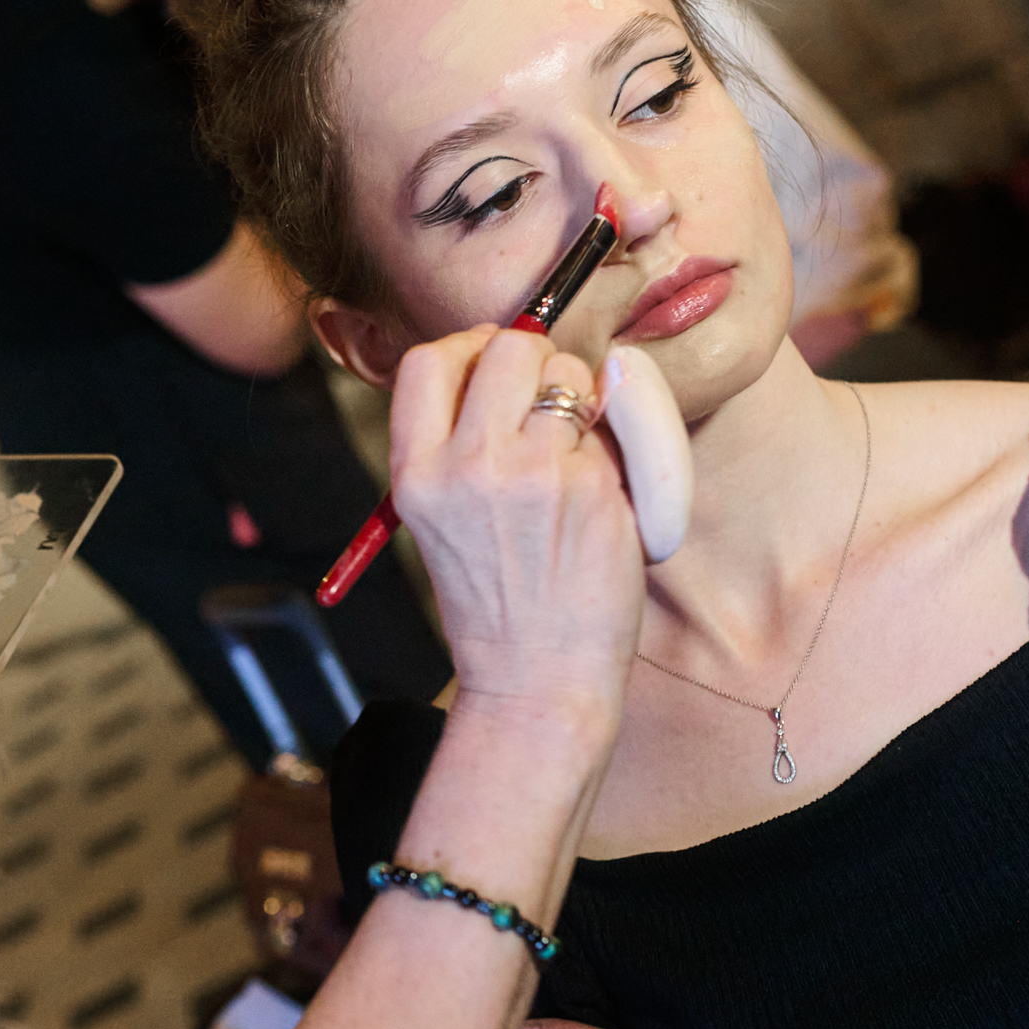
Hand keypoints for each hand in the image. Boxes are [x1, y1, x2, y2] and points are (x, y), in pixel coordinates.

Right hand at [388, 325, 643, 721]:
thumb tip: (509, 358)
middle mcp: (467, 467)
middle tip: (546, 406)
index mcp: (415, 474)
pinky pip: (611, 426)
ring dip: (579, 397)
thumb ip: (457, 444)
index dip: (466, 350)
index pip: (426, 361)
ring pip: (567, 373)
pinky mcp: (595, 488)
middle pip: (506, 349)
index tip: (491, 367)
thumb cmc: (495, 599)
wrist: (535, 679)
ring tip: (573, 453)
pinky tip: (600, 496)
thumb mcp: (437, 521)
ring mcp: (534, 476)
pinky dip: (613, 447)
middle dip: (533, 362)